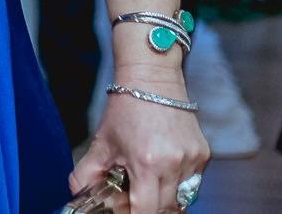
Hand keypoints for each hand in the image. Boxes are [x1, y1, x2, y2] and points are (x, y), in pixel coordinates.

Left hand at [69, 74, 206, 212]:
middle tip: (133, 199)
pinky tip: (162, 172)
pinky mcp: (203, 156)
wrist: (152, 79)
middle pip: (165, 210)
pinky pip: (192, 184)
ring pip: (182, 201)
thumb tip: (78, 194)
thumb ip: (86, 173)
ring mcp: (192, 160)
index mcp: (146, 163)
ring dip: (164, 201)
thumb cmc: (126, 109)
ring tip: (146, 184)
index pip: (146, 211)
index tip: (125, 211)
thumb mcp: (101, 142)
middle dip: (148, 210)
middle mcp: (173, 164)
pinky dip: (177, 186)